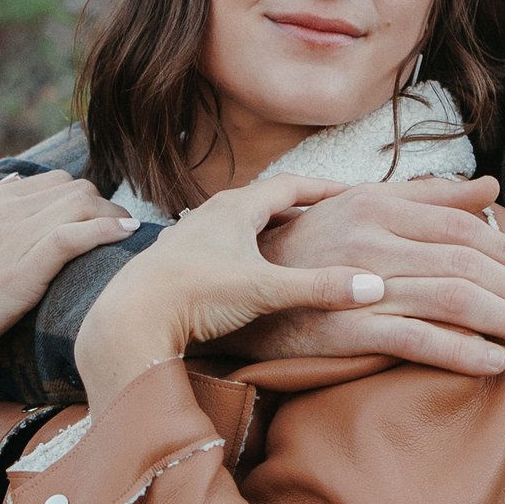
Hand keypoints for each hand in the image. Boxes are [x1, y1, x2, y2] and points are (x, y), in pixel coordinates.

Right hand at [0, 172, 134, 457]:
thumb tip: (11, 186)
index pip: (50, 182)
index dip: (81, 198)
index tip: (96, 219)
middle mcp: (0, 208)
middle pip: (73, 187)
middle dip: (103, 204)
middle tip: (120, 228)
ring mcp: (12, 235)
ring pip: (80, 203)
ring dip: (112, 214)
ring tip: (129, 233)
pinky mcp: (23, 268)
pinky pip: (76, 235)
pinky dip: (106, 229)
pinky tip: (126, 234)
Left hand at [73, 174, 389, 406]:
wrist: (130, 318)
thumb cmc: (195, 296)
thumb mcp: (265, 291)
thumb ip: (319, 288)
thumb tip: (374, 286)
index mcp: (236, 208)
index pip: (290, 185)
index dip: (324, 188)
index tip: (353, 191)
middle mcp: (210, 213)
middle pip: (263, 200)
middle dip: (298, 205)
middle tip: (327, 215)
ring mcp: (189, 234)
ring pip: (237, 221)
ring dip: (266, 227)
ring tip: (290, 240)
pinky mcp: (175, 259)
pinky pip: (217, 242)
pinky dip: (241, 247)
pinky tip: (242, 267)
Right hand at [223, 178, 504, 379]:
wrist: (231, 293)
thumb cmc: (303, 249)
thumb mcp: (361, 209)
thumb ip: (427, 197)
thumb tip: (490, 187)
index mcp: (377, 203)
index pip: (460, 226)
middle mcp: (371, 237)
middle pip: (466, 263)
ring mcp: (358, 283)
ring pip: (452, 299)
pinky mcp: (345, 328)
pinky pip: (417, 339)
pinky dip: (461, 352)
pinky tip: (494, 364)